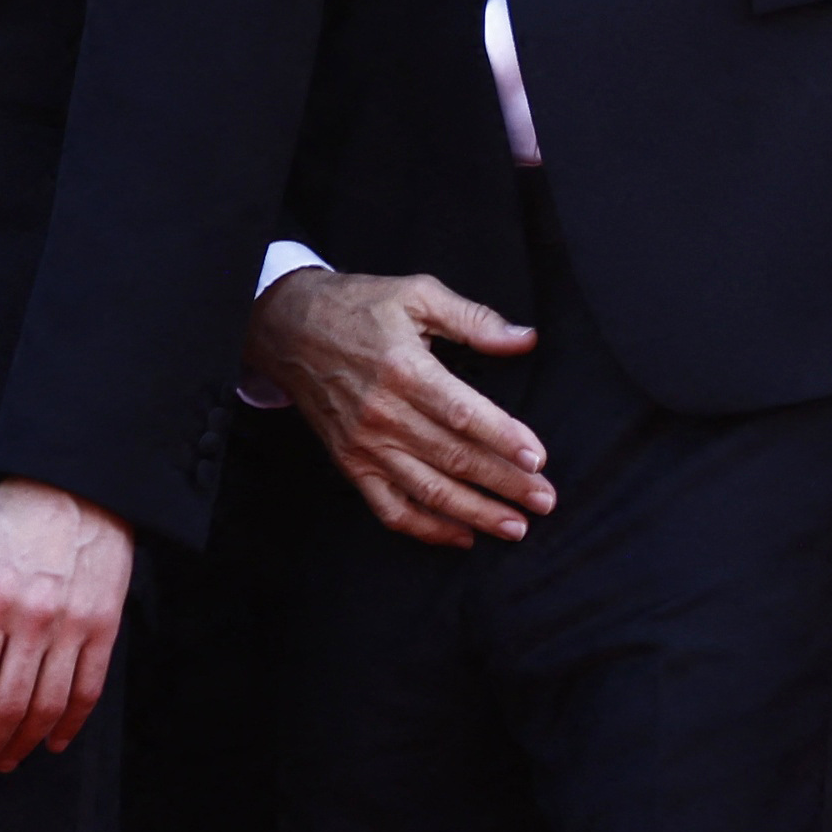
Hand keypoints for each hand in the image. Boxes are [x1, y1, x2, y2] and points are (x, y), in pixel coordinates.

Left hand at [0, 478, 131, 782]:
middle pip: (6, 705)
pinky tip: (51, 741)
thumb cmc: (12, 515)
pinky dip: (71, 722)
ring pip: (48, 704)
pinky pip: (90, 686)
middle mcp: (34, 618)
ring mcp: (75, 624)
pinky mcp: (106, 623)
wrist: (79, 480)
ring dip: (23, 743)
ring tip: (4, 761)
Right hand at [247, 270, 552, 546]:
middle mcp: (384, 415)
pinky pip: (390, 508)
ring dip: (475, 513)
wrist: (287, 329)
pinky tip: (462, 536)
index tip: (537, 458)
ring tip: (516, 526)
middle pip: (453, 458)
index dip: (502, 438)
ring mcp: (365, 445)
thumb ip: (474, 320)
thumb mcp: (418, 295)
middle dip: (504, 483)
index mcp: (405, 370)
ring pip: (427, 491)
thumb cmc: (358, 307)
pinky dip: (426, 529)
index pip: (461, 414)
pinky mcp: (351, 464)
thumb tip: (525, 339)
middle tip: (544, 499)